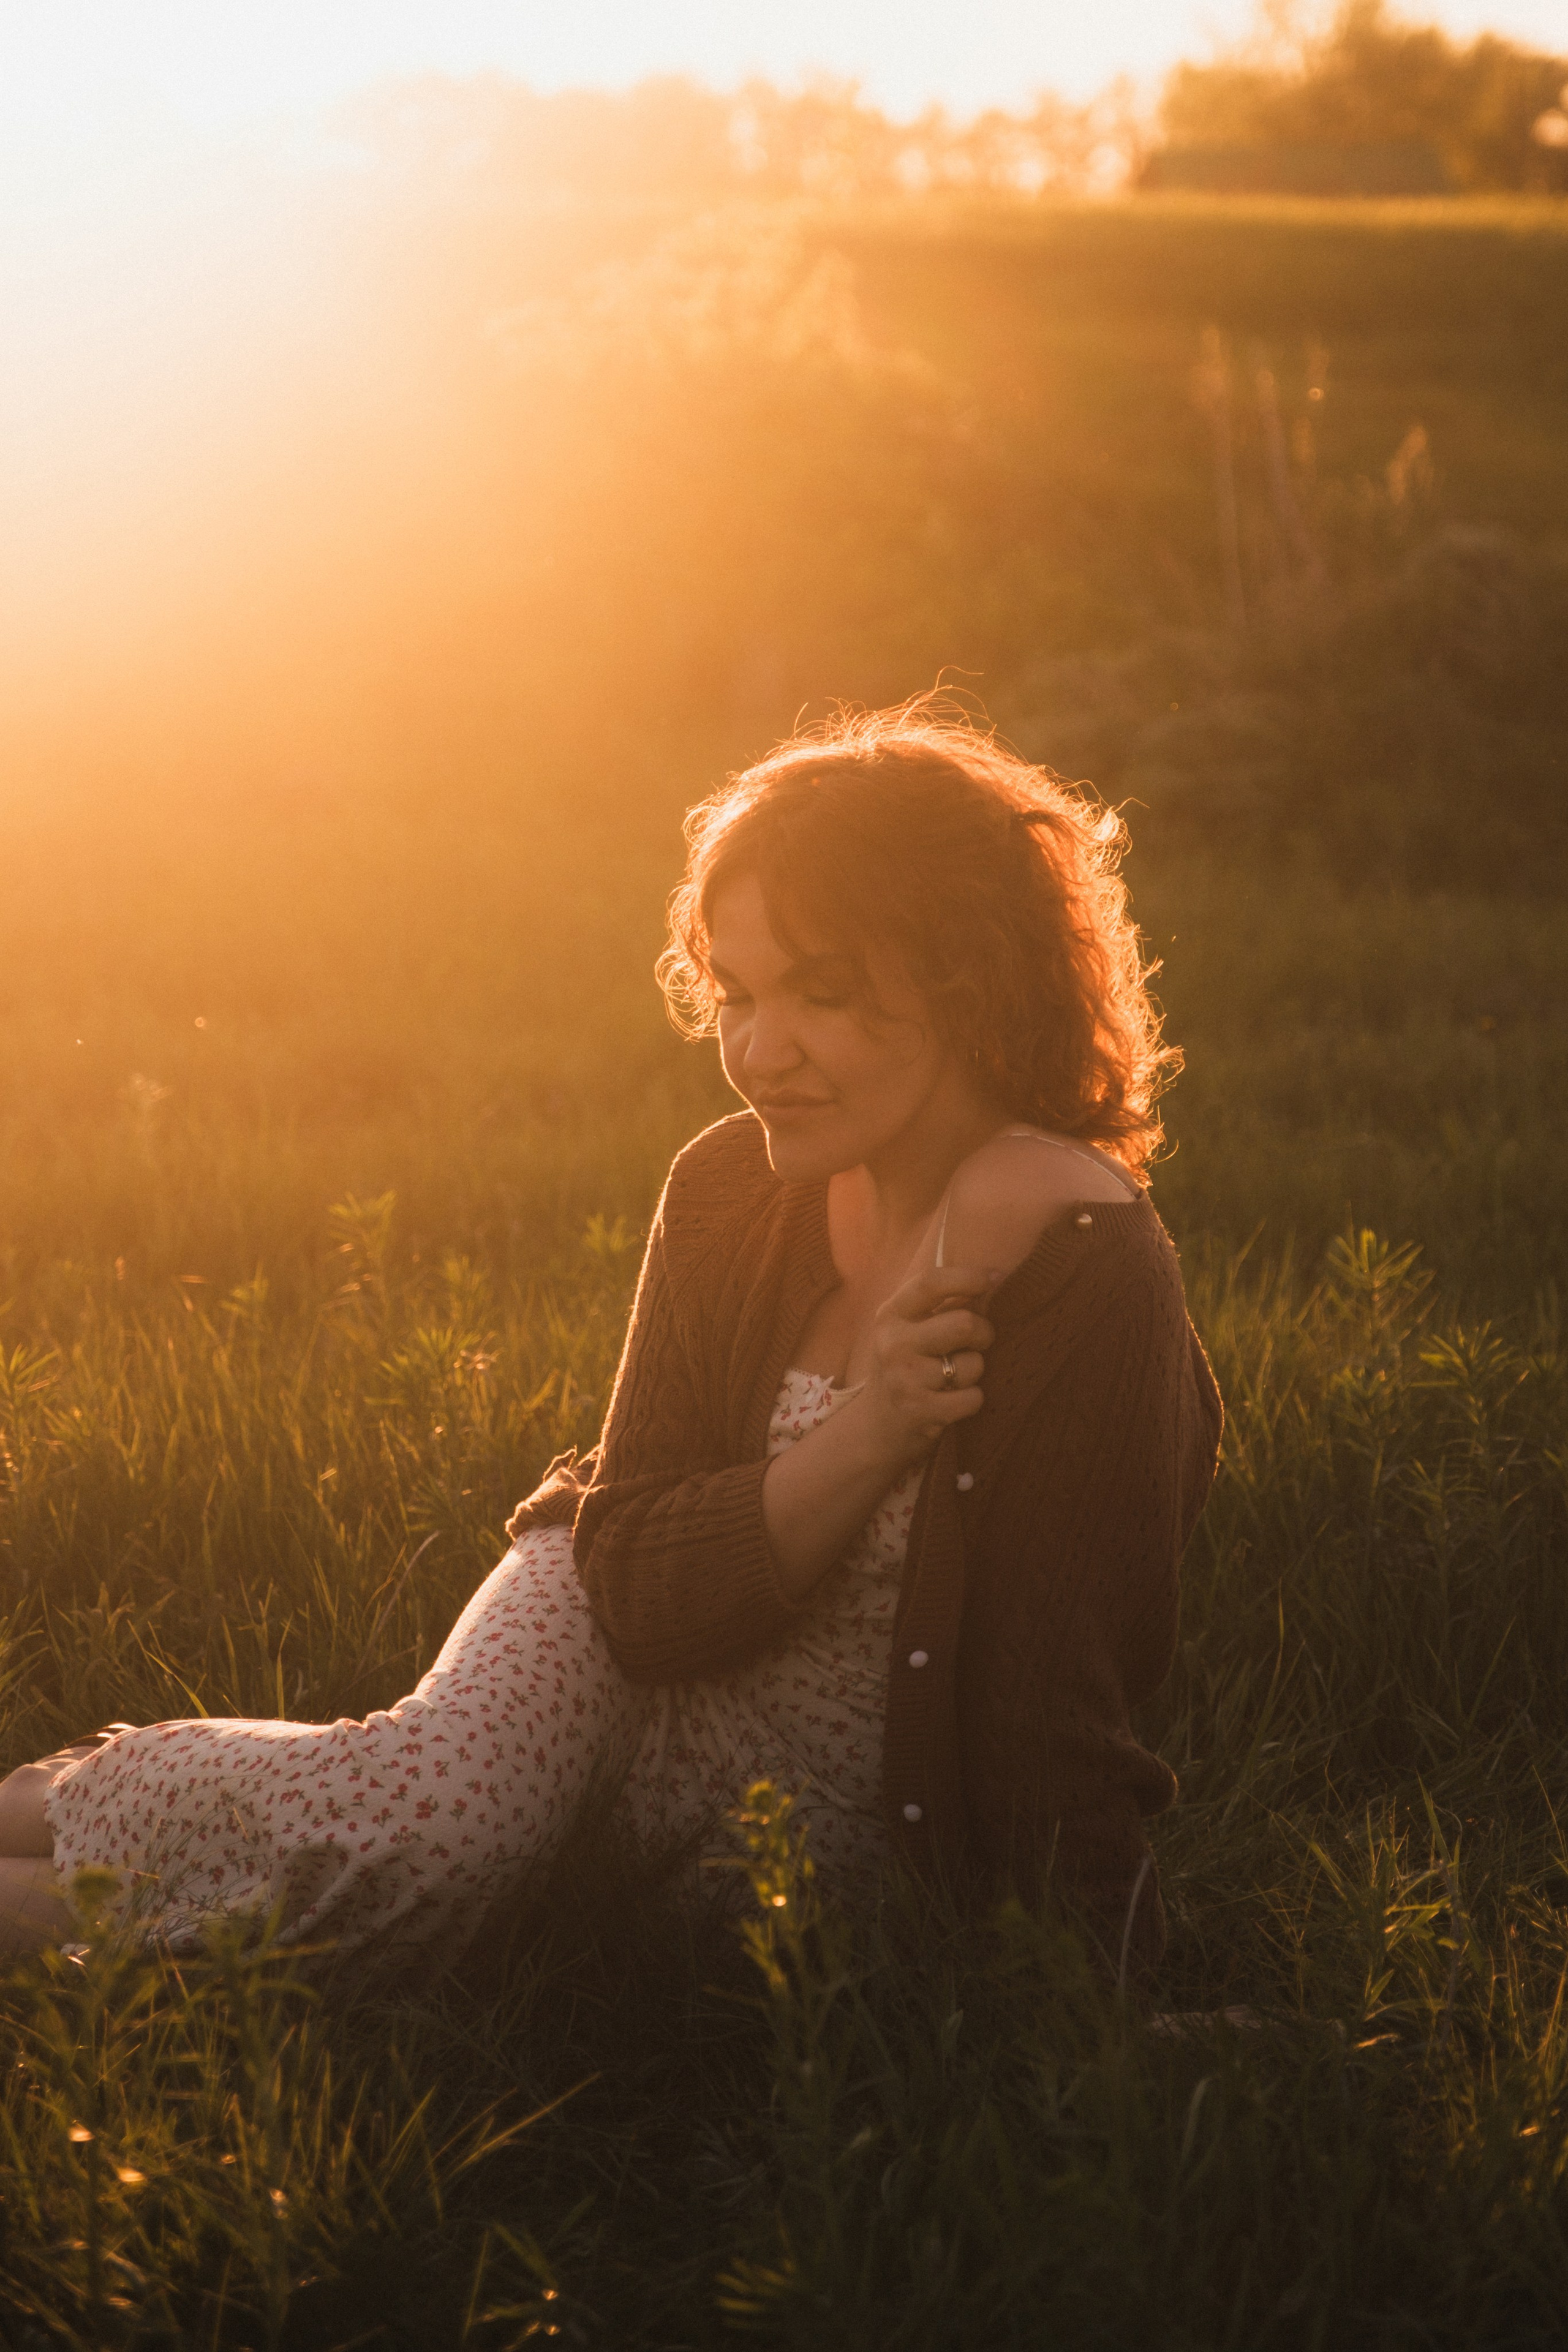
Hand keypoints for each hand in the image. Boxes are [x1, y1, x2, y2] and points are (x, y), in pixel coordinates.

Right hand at [855, 1264, 995, 1471]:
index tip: (993, 1278)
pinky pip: (973, 1398)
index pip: (930, 1283)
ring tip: (955, 1377)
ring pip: (973, 1364)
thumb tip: (994, 1276)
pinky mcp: (919, 1412)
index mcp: (891, 1315)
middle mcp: (893, 1344)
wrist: (876, 1427)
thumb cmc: (907, 1367)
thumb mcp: (908, 1329)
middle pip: (964, 1323)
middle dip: (983, 1333)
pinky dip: (973, 1399)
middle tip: (978, 1341)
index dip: (967, 1277)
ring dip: (975, 1371)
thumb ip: (941, 1304)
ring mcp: (904, 1379)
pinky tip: (954, 1401)